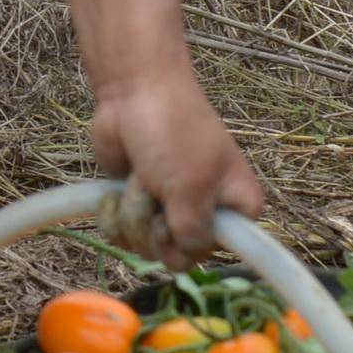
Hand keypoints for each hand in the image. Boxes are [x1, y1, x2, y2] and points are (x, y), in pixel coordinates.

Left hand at [89, 67, 261, 258]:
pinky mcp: (135, 204)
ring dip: (134, 210)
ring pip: (143, 246)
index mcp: (238, 208)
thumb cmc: (174, 132)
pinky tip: (118, 188)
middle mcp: (206, 213)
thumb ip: (193, 234)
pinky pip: (120, 234)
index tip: (182, 214)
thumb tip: (182, 260)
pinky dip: (114, 211)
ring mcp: (167, 210)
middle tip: (160, 188)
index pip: (217, 252)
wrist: (134, 93)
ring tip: (142, 176)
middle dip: (156, 225)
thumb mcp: (191, 188)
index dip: (193, 242)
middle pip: (175, 255)